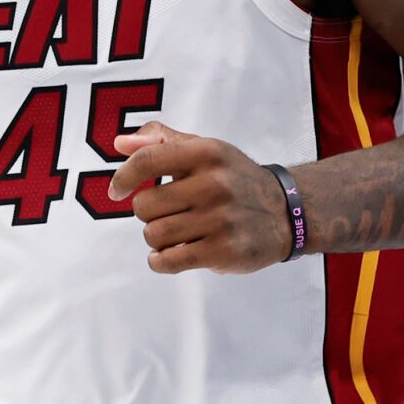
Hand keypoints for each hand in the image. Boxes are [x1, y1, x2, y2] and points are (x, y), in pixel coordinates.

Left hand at [108, 122, 293, 274]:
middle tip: (169, 213)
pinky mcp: (223, 252)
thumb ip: (161, 141)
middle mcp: (214, 184)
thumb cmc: (235, 179)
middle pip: (144, 206)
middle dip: (148, 213)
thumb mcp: (206, 149)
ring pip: (153, 235)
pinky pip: (167, 261)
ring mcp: (220, 219)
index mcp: (207, 153)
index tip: (116, 191)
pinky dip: (161, 261)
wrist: (287, 213)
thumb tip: (119, 144)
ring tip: (177, 232)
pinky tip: (172, 254)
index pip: (148, 160)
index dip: (123, 177)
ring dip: (157, 239)